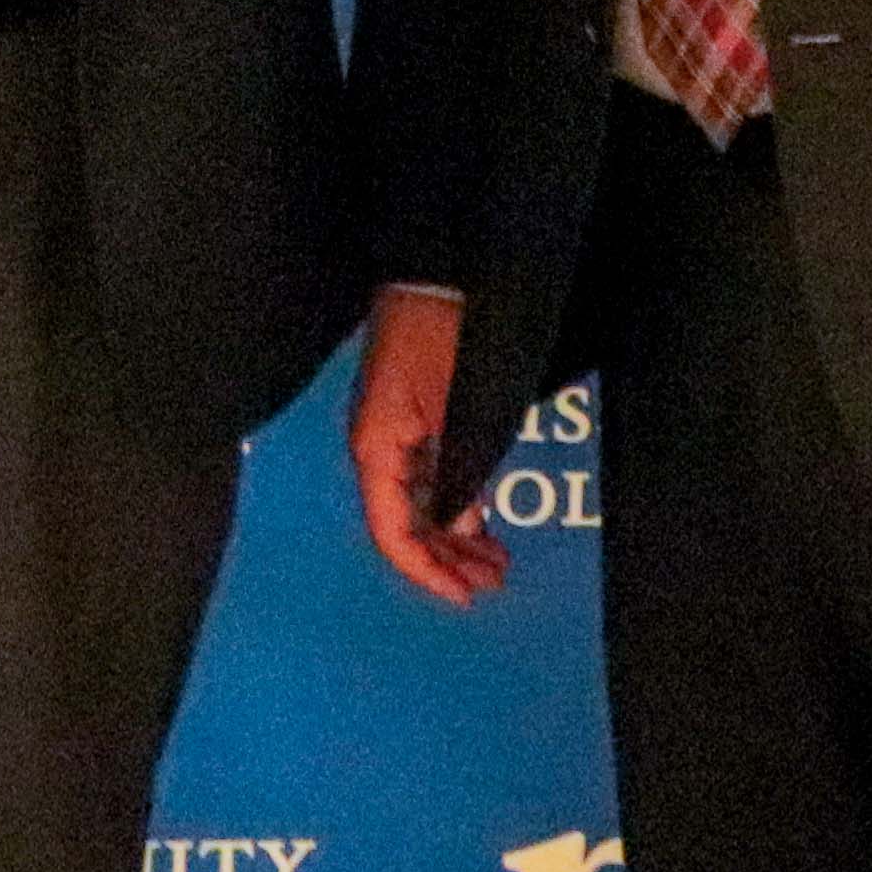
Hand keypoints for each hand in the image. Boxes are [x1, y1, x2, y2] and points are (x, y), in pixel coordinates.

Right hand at [348, 285, 511, 604]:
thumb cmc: (444, 335)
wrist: (438, 274)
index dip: (426, 571)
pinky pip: (429, 476)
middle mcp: (378, 448)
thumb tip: (458, 523)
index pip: (392, 532)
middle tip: (494, 581)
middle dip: (447, 558)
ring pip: (419, 503)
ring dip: (454, 535)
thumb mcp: (459, 408)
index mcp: (376, 448)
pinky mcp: (413, 418)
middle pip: (404, 524)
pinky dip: (456, 502)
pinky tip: (482, 517)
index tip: (464, 596)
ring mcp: (394, 433)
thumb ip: (458, 468)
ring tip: (495, 560)